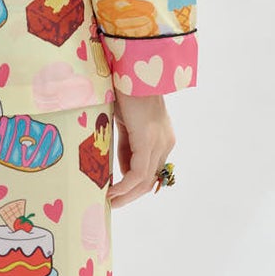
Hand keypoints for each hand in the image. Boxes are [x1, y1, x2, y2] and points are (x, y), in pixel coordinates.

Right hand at [109, 91, 174, 208]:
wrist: (130, 71)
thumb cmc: (125, 92)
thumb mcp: (126, 124)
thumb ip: (128, 146)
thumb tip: (122, 170)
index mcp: (162, 138)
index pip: (150, 169)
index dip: (133, 185)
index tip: (115, 192)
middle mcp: (165, 143)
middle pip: (150, 179)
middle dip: (130, 195)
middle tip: (111, 204)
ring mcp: (159, 143)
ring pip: (145, 180)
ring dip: (126, 194)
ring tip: (109, 202)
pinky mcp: (148, 142)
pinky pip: (138, 173)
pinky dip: (125, 186)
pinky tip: (111, 191)